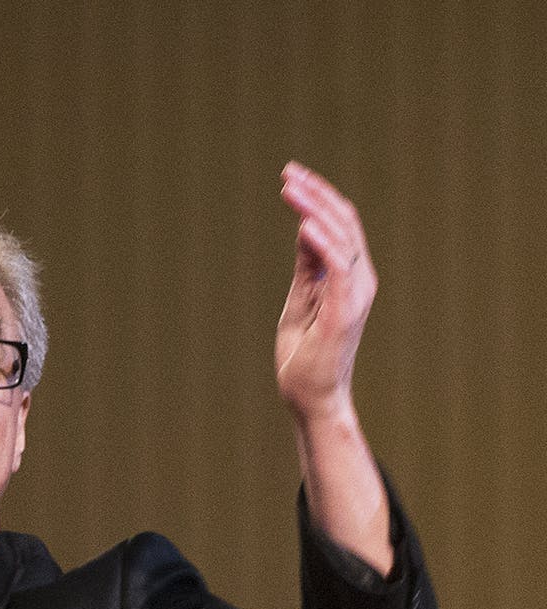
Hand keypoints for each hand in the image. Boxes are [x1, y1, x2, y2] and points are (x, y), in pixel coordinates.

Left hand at [275, 161, 377, 421]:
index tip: (291, 176)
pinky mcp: (345, 312)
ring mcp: (355, 295)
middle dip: (316, 193)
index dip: (319, 196)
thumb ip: (306, 265)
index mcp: (350, 276)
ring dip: (314, 208)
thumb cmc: (306, 353)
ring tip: (289, 188)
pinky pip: (338, 267)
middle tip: (287, 172)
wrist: (311, 397)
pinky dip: (321, 242)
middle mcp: (360, 280)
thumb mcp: (301, 297)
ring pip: (342, 237)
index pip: (342, 223)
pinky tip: (302, 224)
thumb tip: (304, 226)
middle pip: (345, 222)